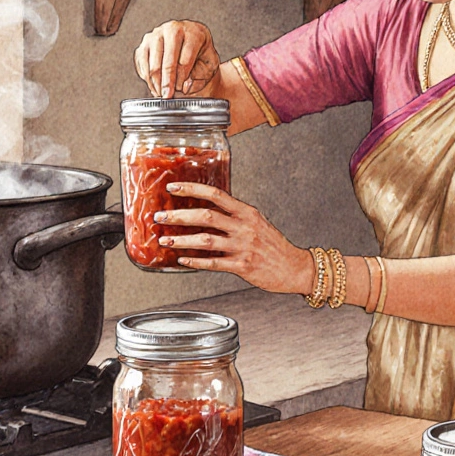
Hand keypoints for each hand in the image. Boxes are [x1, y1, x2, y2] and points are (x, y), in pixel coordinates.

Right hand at [134, 20, 220, 97]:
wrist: (192, 47)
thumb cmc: (201, 56)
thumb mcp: (208, 66)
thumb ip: (199, 76)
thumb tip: (184, 86)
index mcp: (193, 33)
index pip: (185, 59)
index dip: (182, 78)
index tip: (181, 90)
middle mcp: (173, 29)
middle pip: (167, 61)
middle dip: (167, 82)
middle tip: (168, 96)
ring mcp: (156, 35)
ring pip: (152, 64)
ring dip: (156, 83)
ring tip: (162, 94)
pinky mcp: (145, 43)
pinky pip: (142, 64)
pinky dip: (148, 78)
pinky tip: (155, 86)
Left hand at [153, 182, 313, 294]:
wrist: (295, 268)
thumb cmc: (274, 246)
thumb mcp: (257, 223)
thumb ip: (234, 217)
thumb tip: (206, 210)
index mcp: (247, 212)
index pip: (216, 195)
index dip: (192, 189)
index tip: (173, 187)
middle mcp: (244, 227)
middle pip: (206, 216)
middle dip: (179, 217)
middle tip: (160, 218)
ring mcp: (243, 247)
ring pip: (206, 240)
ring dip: (182, 241)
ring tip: (165, 241)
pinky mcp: (242, 266)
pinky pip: (213, 263)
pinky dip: (195, 262)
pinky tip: (183, 261)